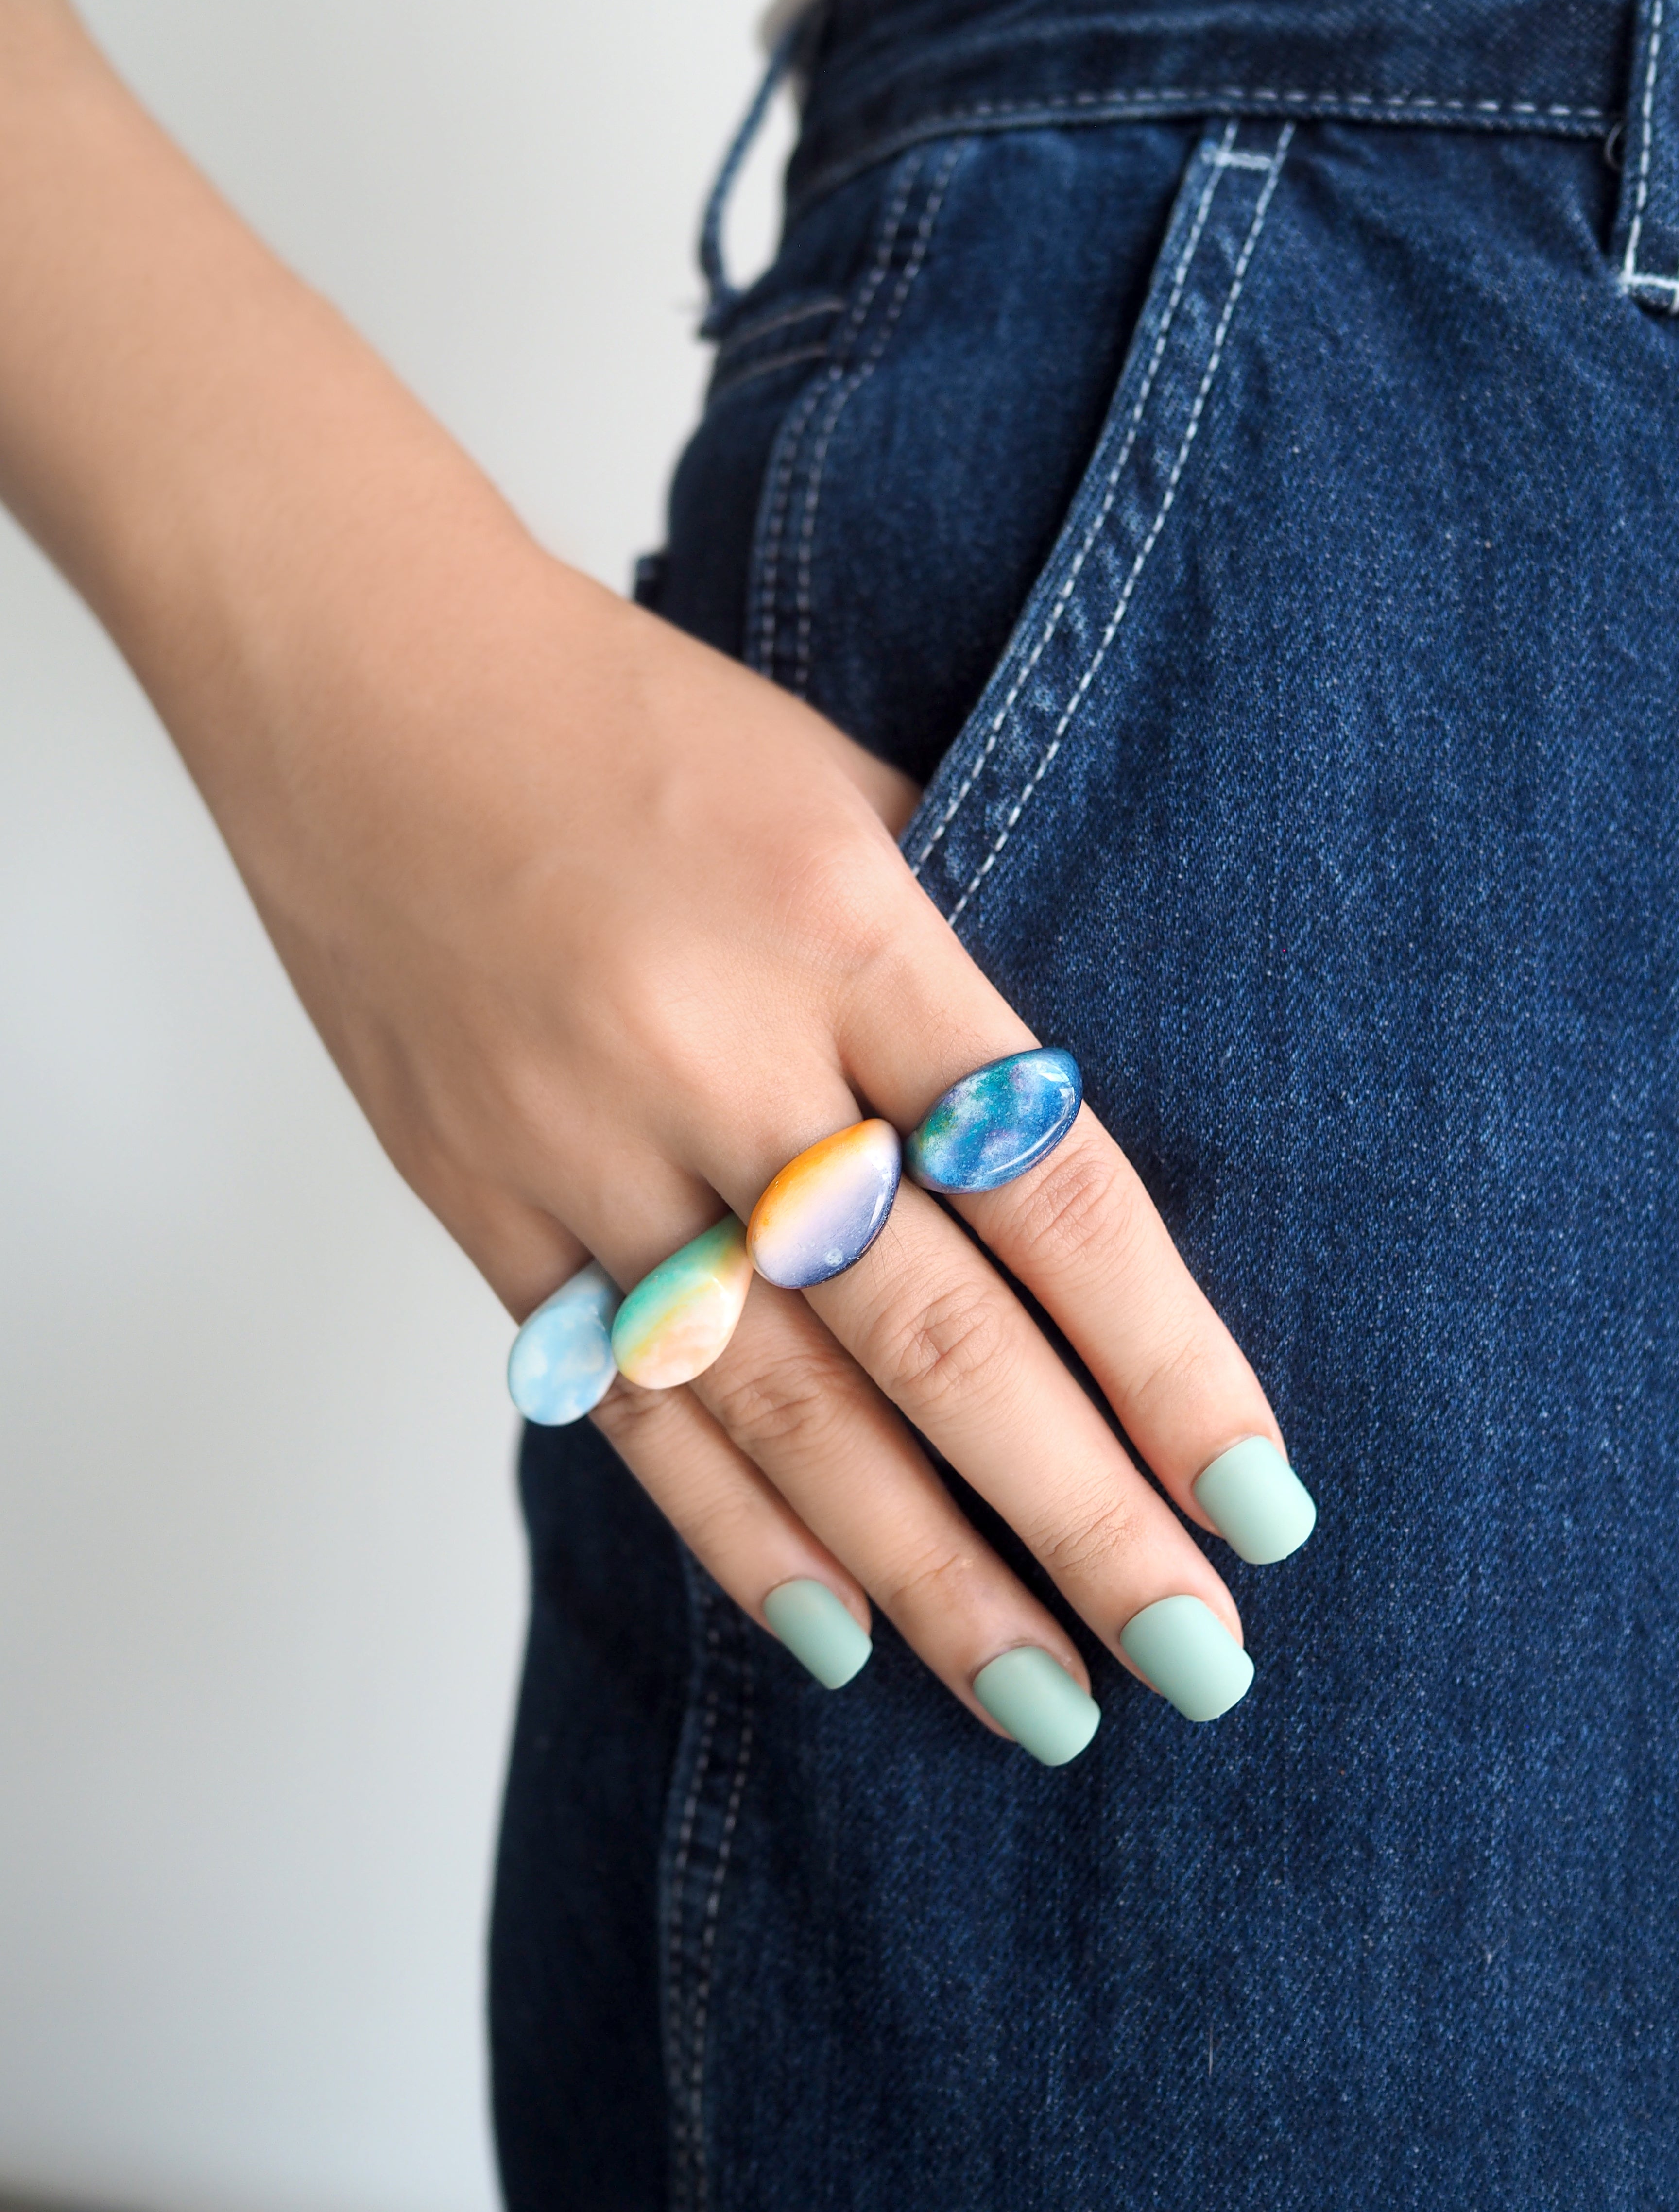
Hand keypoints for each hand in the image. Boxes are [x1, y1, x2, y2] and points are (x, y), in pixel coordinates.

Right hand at [0, 0, 1304, 1756]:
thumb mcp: (845, 795)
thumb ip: (949, 984)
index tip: (1260, 1503)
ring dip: (922, 1571)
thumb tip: (1066, 1192)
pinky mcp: (481, 1202)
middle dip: (1075, 1515)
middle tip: (1194, 1663)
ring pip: (779, 1405)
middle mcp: (717, 1049)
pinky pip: (626, 1400)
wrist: (358, 679)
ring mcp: (583, 1142)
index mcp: (846, 921)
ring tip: (1040, 1701)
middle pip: (930, 1331)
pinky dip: (732, 1528)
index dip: (1167, 1361)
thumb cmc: (634, 726)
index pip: (1049, 1188)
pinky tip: (836, 1632)